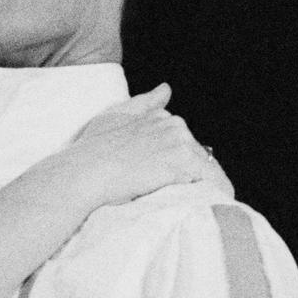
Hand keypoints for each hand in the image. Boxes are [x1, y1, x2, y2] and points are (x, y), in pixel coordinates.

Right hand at [64, 84, 231, 202]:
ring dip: (203, 188)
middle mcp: (174, 124)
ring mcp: (179, 142)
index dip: (177, 167)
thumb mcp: (113, 118)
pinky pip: (213, 183)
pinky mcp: (182, 162)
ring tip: (189, 208)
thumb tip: (166, 88)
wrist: (83, 174)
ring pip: (208, 170)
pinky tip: (205, 209)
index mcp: (161, 116)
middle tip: (174, 199)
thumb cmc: (90, 151)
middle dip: (191, 177)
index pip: (185, 145)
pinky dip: (214, 196)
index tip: (164, 185)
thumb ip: (142, 104)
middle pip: (199, 157)